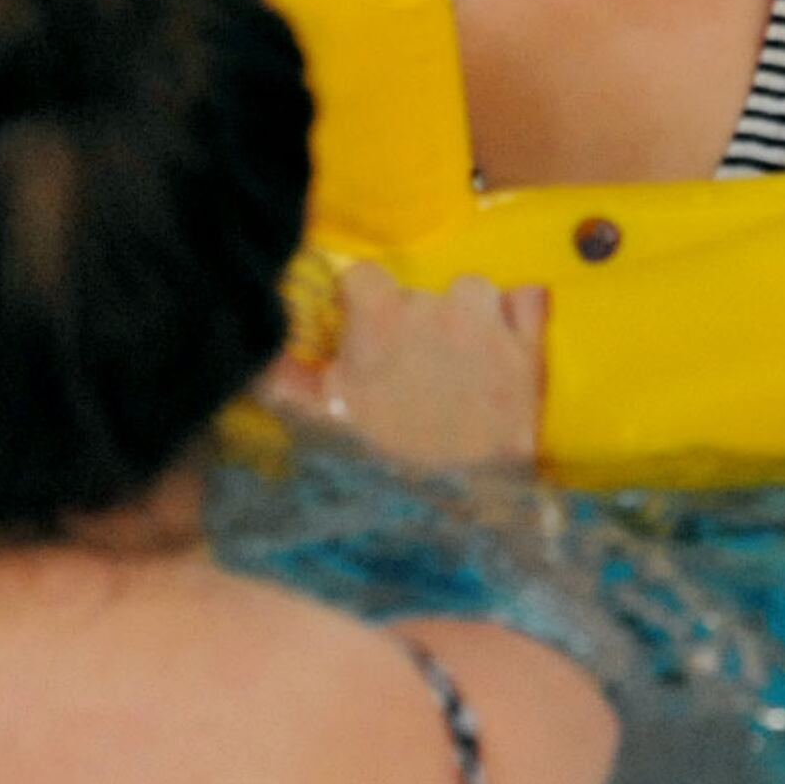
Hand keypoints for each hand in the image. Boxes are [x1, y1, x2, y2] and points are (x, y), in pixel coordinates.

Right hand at [262, 262, 544, 471]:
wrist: (462, 508)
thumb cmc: (383, 464)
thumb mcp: (320, 423)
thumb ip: (284, 380)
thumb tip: (255, 355)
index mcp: (380, 321)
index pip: (363, 275)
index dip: (360, 303)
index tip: (362, 331)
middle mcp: (435, 309)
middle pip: (419, 292)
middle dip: (412, 323)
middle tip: (409, 369)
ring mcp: (488, 325)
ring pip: (473, 291)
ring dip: (465, 316)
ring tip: (458, 361)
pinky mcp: (529, 349)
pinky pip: (529, 300)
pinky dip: (518, 315)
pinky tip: (506, 343)